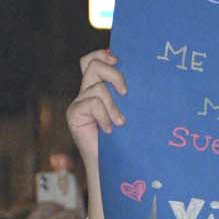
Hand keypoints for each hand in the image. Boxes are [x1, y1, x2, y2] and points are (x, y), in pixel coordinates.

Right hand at [67, 50, 127, 174]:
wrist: (114, 163)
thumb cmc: (128, 137)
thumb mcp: (130, 110)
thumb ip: (128, 93)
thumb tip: (144, 73)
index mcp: (99, 88)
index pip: (92, 60)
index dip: (102, 55)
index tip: (118, 60)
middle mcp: (87, 92)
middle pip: (93, 65)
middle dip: (114, 75)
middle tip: (126, 93)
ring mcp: (79, 103)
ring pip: (97, 88)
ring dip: (113, 106)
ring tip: (120, 123)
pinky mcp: (74, 114)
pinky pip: (93, 104)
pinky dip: (105, 116)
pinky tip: (109, 130)